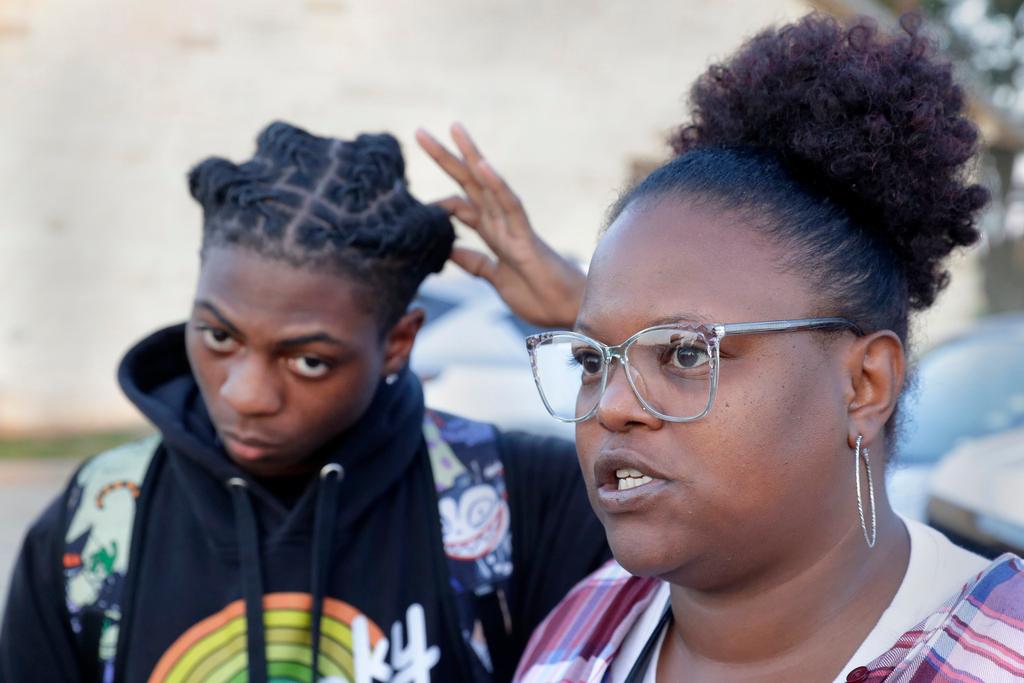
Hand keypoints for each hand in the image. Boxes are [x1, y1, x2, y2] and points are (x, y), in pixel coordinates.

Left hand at [416, 123, 584, 328]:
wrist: (567, 311)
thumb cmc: (539, 296)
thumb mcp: (495, 279)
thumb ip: (475, 262)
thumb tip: (449, 251)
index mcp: (492, 234)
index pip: (460, 206)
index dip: (437, 200)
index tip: (409, 197)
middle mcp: (501, 224)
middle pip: (469, 184)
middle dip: (445, 159)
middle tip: (419, 133)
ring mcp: (514, 227)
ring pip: (488, 184)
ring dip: (471, 156)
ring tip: (454, 128)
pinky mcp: (527, 238)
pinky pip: (511, 206)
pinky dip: (496, 185)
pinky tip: (482, 165)